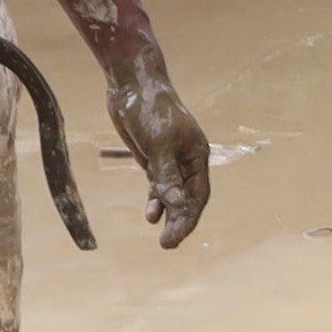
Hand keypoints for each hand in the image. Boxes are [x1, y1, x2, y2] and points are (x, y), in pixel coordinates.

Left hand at [109, 64, 210, 250]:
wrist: (133, 86)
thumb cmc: (151, 111)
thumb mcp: (159, 146)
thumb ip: (166, 177)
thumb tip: (176, 207)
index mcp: (197, 156)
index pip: (198, 195)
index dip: (188, 218)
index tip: (176, 238)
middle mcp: (187, 160)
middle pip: (187, 198)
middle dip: (179, 222)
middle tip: (167, 245)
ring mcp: (170, 160)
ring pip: (172, 195)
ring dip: (167, 215)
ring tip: (163, 237)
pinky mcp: (153, 157)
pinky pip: (158, 185)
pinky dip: (155, 200)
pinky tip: (150, 214)